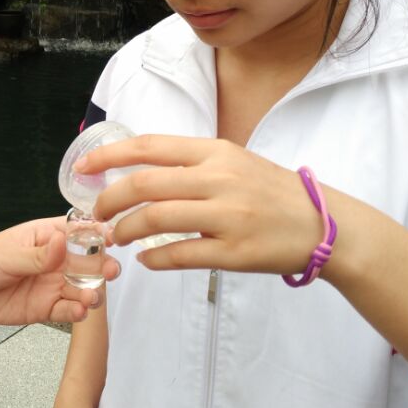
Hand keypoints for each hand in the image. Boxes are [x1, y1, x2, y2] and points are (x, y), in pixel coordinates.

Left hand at [0, 217, 120, 324]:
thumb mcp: (7, 255)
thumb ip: (37, 255)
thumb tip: (62, 242)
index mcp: (45, 236)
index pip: (78, 232)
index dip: (96, 234)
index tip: (111, 239)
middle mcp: (53, 260)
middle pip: (86, 262)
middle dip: (101, 266)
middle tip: (109, 272)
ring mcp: (49, 285)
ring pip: (80, 288)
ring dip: (91, 292)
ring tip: (90, 297)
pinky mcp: (43, 308)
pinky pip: (66, 310)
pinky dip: (76, 311)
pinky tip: (79, 310)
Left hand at [77, 135, 326, 275]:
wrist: (324, 225)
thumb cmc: (272, 192)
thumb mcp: (234, 161)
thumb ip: (191, 163)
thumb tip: (139, 168)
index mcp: (215, 152)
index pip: (149, 147)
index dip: (108, 156)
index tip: (82, 168)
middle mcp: (219, 178)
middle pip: (144, 184)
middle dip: (109, 200)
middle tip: (96, 215)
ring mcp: (228, 216)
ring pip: (156, 219)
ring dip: (125, 230)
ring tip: (116, 238)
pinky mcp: (235, 251)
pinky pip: (180, 254)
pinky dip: (154, 258)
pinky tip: (145, 260)